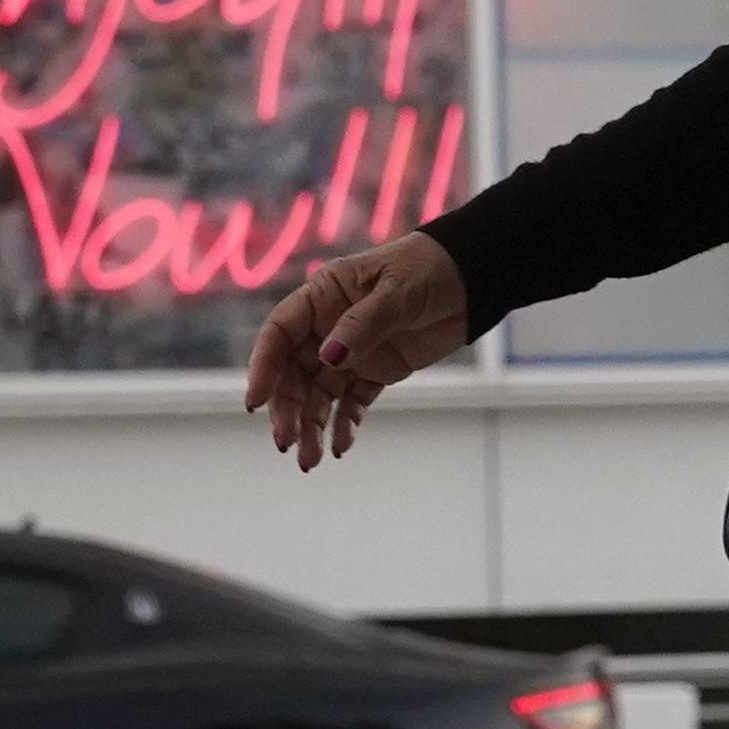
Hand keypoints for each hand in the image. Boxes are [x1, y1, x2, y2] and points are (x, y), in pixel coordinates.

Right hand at [243, 231, 467, 471]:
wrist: (473, 278)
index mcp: (323, 296)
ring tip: (311, 459)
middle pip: (294, 372)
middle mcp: (328, 327)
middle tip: (286, 442)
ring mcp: (351, 352)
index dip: (263, 366)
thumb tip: (328, 357)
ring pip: (319, 394)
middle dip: (287, 408)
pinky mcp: (375, 371)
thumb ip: (363, 323)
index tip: (255, 401)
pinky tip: (341, 446)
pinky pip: (352, 402)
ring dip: (311, 426)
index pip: (280, 333)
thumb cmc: (430, 268)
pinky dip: (345, 424)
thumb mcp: (397, 291)